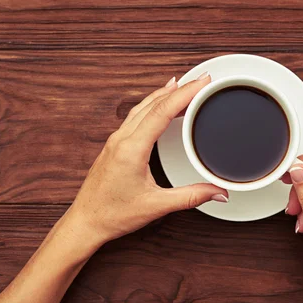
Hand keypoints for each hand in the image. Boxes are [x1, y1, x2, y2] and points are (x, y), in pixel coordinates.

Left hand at [65, 74, 227, 248]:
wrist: (85, 222)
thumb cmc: (112, 214)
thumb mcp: (156, 205)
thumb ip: (190, 197)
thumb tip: (217, 191)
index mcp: (131, 148)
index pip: (162, 111)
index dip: (185, 93)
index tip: (202, 82)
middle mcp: (121, 139)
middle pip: (153, 103)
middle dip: (179, 88)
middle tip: (200, 80)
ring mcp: (115, 141)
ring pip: (142, 107)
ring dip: (164, 94)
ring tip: (183, 85)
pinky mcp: (114, 146)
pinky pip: (135, 116)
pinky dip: (152, 106)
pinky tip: (159, 107)